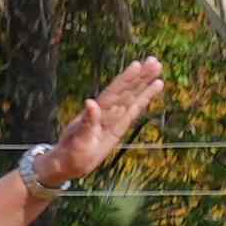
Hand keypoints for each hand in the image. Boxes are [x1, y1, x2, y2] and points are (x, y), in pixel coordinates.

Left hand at [36, 56, 167, 192]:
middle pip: (126, 90)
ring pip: (132, 97)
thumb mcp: (78, 139)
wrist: (67, 164)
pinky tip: (153, 88)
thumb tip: (90, 102)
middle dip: (139, 76)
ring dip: (144, 83)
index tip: (137, 64)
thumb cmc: (70, 152)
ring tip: (157, 68)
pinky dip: (143, 99)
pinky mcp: (118, 127)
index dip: (125, 78)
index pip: (114, 91)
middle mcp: (106, 112)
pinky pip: (133, 110)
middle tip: (154, 60)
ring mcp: (113, 118)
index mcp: (96, 112)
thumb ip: (87, 122)